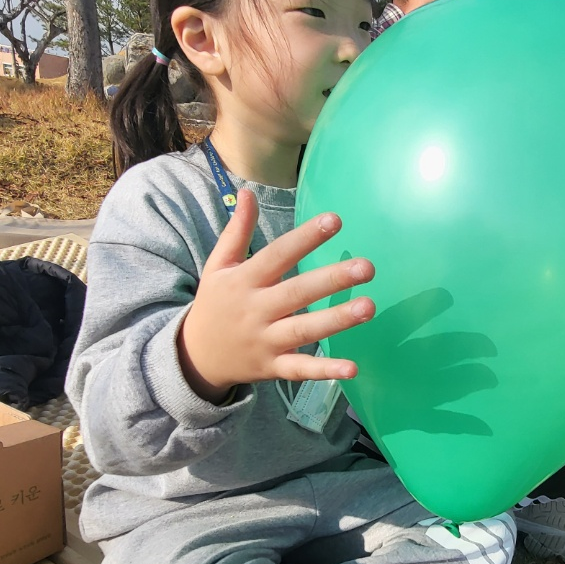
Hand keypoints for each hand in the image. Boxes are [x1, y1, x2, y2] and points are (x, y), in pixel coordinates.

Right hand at [177, 190, 374, 402]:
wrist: (195, 357)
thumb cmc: (215, 304)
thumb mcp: (218, 265)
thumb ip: (237, 231)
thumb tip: (247, 192)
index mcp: (244, 280)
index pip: (278, 255)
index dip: (305, 238)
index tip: (335, 220)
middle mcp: (256, 310)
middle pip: (297, 292)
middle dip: (332, 280)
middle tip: (367, 267)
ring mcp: (265, 341)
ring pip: (303, 330)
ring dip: (336, 320)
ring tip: (369, 307)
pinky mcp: (272, 367)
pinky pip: (300, 369)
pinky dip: (324, 371)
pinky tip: (352, 368)